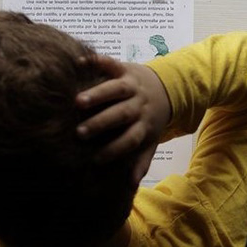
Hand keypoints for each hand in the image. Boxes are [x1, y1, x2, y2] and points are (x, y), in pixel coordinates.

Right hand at [76, 55, 171, 182]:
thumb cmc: (152, 118)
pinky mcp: (125, 68)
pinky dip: (97, 62)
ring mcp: (132, 85)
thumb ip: (142, 160)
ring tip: (78, 102)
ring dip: (99, 94)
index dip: (115, 150)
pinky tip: (79, 64)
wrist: (168, 86)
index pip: (130, 139)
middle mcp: (139, 104)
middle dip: (102, 123)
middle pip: (122, 114)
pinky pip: (112, 64)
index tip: (95, 160)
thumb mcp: (151, 139)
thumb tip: (131, 185)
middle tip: (80, 133)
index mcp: (144, 124)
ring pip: (117, 89)